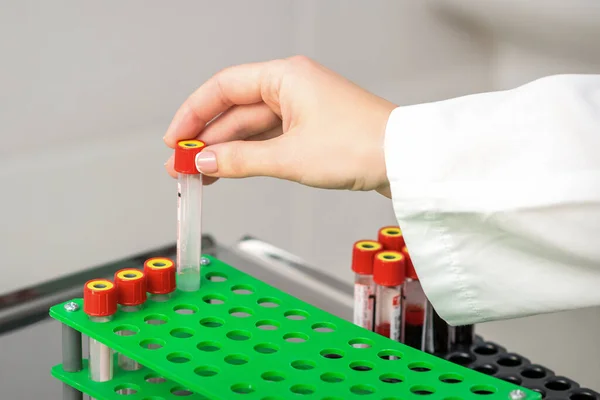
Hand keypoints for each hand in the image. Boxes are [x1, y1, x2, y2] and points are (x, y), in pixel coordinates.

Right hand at [164, 56, 396, 195]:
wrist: (405, 160)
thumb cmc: (360, 146)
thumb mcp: (290, 156)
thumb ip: (241, 159)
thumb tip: (204, 161)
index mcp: (286, 77)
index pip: (224, 87)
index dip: (194, 113)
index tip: (175, 139)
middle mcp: (292, 87)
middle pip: (236, 109)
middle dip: (208, 138)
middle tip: (182, 165)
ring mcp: (303, 109)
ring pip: (252, 127)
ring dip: (227, 151)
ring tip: (200, 175)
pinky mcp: (313, 129)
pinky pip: (271, 139)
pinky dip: (250, 155)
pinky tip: (231, 170)